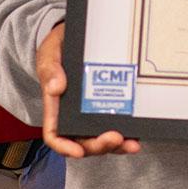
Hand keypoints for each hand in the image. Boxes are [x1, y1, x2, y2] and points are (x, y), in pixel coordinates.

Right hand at [38, 22, 141, 158]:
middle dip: (99, 146)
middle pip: (83, 142)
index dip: (65, 147)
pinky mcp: (108, 105)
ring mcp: (92, 112)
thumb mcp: (49, 53)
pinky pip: (117, 124)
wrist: (74, 36)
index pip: (55, 135)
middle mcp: (74, 114)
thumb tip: (56, 87)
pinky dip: (127, 133)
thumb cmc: (58, 47)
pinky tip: (138, 134)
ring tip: (131, 143)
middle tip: (115, 138)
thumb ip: (50, 68)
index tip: (78, 152)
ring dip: (116, 146)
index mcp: (56, 107)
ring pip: (102, 138)